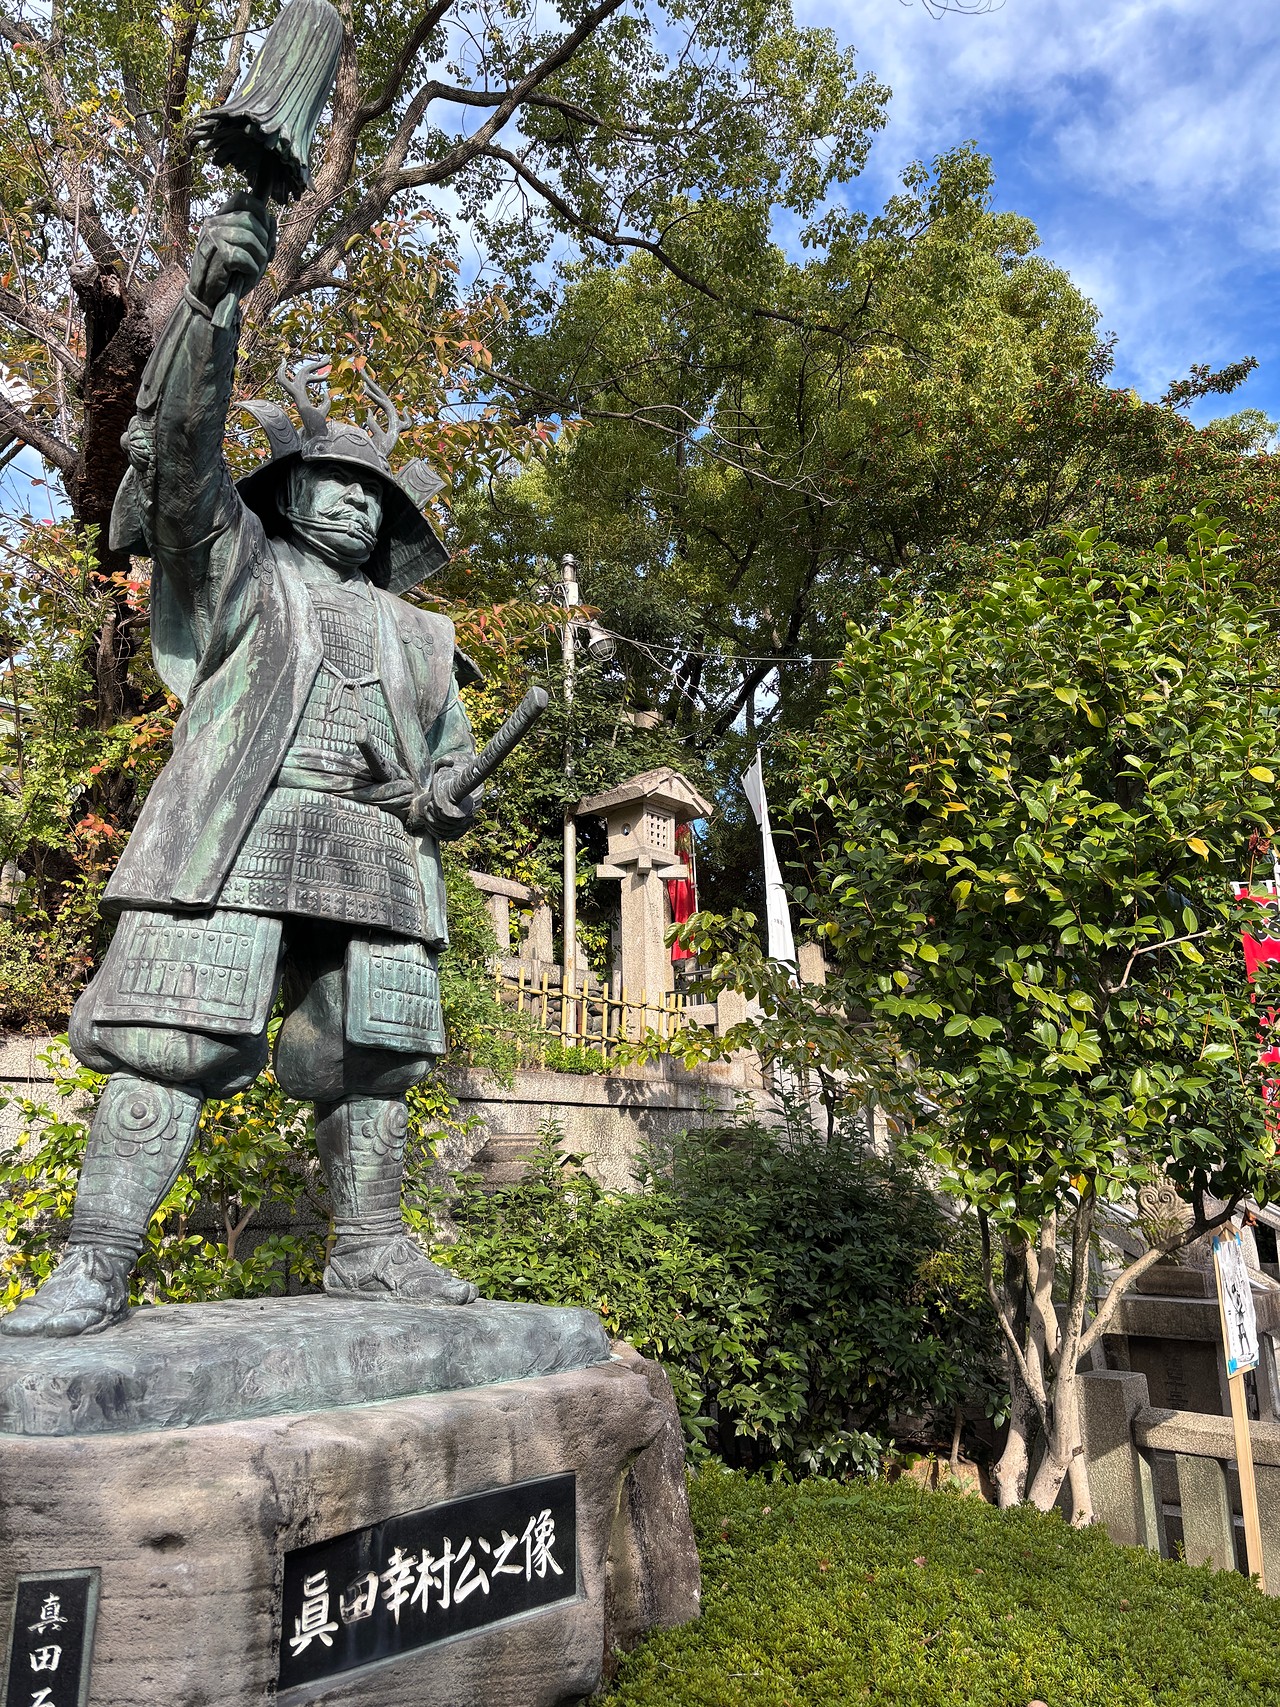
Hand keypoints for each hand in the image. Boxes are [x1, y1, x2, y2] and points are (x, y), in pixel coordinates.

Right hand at [188, 193, 276, 313]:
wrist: (207, 299)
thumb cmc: (229, 275)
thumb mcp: (246, 252)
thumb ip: (259, 236)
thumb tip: (272, 220)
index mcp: (219, 219)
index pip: (242, 198)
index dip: (260, 210)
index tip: (267, 230)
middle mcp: (213, 223)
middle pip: (251, 219)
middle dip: (264, 241)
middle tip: (262, 259)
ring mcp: (212, 237)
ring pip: (251, 238)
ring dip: (260, 258)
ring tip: (253, 270)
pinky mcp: (216, 254)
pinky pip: (245, 257)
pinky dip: (252, 270)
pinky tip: (245, 277)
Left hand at [404, 763, 483, 840]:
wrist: (449, 795)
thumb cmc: (444, 782)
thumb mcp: (442, 770)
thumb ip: (443, 763)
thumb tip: (449, 761)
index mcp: (468, 803)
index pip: (451, 813)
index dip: (439, 810)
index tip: (431, 803)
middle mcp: (468, 817)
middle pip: (447, 823)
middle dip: (434, 815)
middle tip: (427, 806)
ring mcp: (463, 827)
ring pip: (445, 831)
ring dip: (433, 824)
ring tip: (427, 812)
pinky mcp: (457, 834)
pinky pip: (445, 837)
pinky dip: (436, 832)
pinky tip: (429, 824)